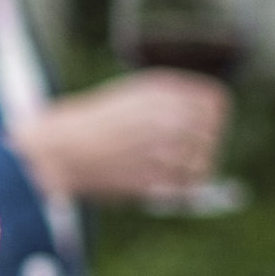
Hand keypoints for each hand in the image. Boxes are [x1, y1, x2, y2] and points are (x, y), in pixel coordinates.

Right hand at [11, 70, 226, 202]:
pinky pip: (190, 184)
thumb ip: (175, 99)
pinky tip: (169, 182)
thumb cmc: (97, 122)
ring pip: (206, 159)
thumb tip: (216, 112)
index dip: (216, 117)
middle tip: (190, 151)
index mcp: (159, 90)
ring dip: (197, 166)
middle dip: (207, 143)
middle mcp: (164, 115)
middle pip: (213, 131)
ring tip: (175, 167)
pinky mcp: (152, 176)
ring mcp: (159, 146)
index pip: (216, 101)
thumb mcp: (135, 95)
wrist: (58, 149)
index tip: (206, 126)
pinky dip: (186, 185)